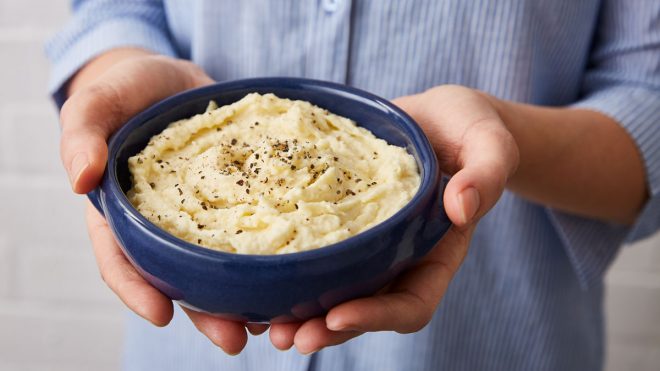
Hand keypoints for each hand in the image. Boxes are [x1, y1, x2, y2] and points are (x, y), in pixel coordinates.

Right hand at [61, 50, 264, 354]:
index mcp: (123, 215)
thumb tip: (81, 178)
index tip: (162, 314)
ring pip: (220, 268)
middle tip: (235, 338)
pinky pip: (253, 233)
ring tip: (272, 321)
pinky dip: (270, 256)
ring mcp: (205, 218)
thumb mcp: (97, 102)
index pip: (122, 261)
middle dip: (205, 313)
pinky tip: (294, 272)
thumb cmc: (127, 91)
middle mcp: (165, 227)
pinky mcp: (240, 203)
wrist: (174, 81)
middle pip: (180, 279)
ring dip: (243, 298)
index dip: (137, 290)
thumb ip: (81, 133)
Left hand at [268, 85, 519, 353]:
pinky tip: (258, 275)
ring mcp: (368, 245)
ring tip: (266, 324)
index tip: (339, 314)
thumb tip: (461, 207)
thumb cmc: (470, 130)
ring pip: (335, 291)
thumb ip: (486, 173)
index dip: (378, 317)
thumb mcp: (489, 143)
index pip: (412, 303)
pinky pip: (317, 254)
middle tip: (290, 337)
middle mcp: (398, 259)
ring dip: (302, 313)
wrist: (436, 118)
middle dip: (328, 328)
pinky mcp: (342, 224)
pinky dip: (290, 271)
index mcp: (435, 253)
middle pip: (365, 309)